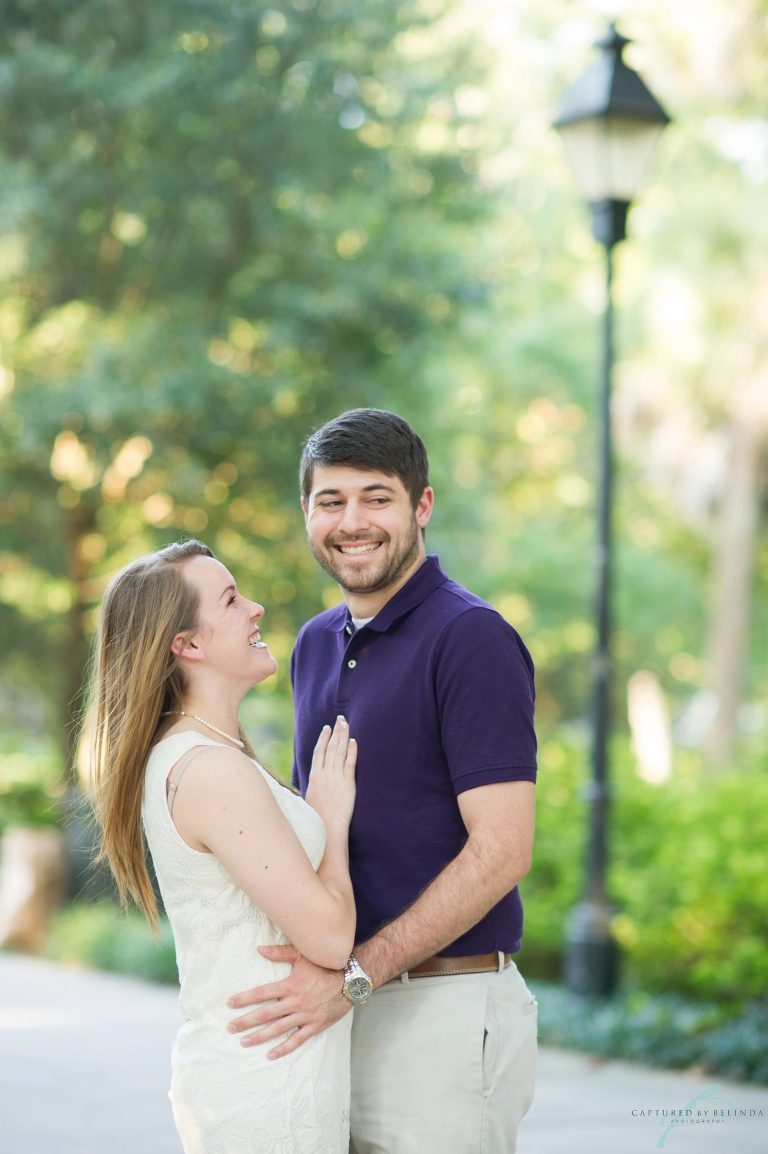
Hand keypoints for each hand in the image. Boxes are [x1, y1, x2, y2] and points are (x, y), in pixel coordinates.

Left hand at [227, 944, 351, 1058]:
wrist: (351, 980)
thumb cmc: (326, 965)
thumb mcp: (303, 955)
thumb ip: (280, 953)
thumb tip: (259, 949)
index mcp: (290, 985)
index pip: (261, 993)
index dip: (245, 999)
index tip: (230, 1004)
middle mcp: (295, 1002)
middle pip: (265, 1014)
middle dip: (246, 1021)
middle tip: (230, 1027)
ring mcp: (305, 1016)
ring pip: (278, 1029)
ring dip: (259, 1036)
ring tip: (244, 1042)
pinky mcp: (315, 1026)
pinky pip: (297, 1040)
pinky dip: (283, 1048)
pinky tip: (270, 1054)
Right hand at [305, 715, 356, 827]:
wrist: (326, 828)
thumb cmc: (317, 818)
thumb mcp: (309, 799)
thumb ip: (313, 787)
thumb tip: (313, 782)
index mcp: (314, 776)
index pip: (319, 752)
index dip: (323, 738)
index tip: (326, 728)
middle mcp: (324, 774)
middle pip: (330, 747)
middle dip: (335, 732)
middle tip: (340, 719)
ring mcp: (336, 778)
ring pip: (339, 752)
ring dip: (343, 736)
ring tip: (346, 724)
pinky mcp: (347, 783)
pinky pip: (350, 763)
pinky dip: (352, 751)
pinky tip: (354, 741)